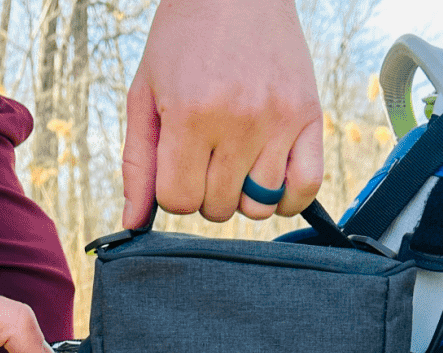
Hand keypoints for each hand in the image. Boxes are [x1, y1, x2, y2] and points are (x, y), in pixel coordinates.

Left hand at [122, 0, 322, 226]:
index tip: (178, 163)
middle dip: (206, 190)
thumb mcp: (145, 93)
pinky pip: (305, 188)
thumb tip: (133, 222)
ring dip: (244, 194)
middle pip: (218, 207)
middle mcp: (237, 121)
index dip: (174, 190)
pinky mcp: (309, 116)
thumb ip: (137, 162)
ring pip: (259, 206)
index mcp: (190, 115)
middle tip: (207, 153)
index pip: (179, 201)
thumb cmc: (183, 39)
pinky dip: (288, 197)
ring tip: (238, 159)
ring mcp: (278, 121)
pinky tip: (271, 177)